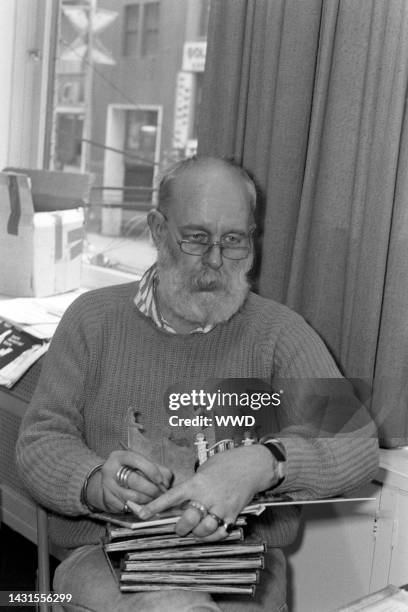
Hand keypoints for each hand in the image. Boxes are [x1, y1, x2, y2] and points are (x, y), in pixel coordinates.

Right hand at [86, 450, 172, 512]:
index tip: (160, 480)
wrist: (109, 479)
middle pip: (134, 481)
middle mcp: (110, 469)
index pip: (136, 460)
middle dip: (151, 489)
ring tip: (155, 500)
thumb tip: (166, 482)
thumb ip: (156, 468)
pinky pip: (125, 507)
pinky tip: (144, 505)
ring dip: (146, 500)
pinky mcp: (107, 499)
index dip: (151, 470)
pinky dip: (137, 508)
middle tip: (161, 494)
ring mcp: (107, 485)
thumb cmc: (129, 469)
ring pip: (130, 496)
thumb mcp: (141, 463)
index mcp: (119, 456)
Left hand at [138, 445, 276, 540]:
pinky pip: (219, 533)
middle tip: (178, 528)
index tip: (142, 514)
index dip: (155, 506)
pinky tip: (209, 533)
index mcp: (196, 482)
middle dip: (180, 528)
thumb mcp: (204, 470)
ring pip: (203, 530)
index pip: (171, 496)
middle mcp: (207, 496)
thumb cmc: (225, 464)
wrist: (251, 465)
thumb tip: (180, 502)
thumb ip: (192, 486)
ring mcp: (221, 506)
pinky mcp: (233, 514)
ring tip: (194, 530)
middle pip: (188, 519)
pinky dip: (212, 537)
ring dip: (195, 533)